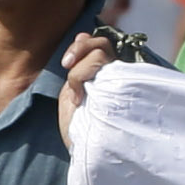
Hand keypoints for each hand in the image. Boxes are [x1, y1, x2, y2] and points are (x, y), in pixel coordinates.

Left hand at [56, 30, 120, 148]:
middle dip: (81, 48)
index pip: (100, 43)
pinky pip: (100, 62)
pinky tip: (79, 97)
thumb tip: (81, 33)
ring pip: (101, 50)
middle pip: (102, 42)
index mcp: (105, 76)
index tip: (65, 64)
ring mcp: (119, 81)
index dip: (83, 43)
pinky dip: (82, 73)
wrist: (85, 152)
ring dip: (80, 67)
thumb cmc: (79, 128)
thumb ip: (79, 67)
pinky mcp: (120, 88)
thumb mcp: (73, 91)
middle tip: (66, 67)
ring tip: (76, 92)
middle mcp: (115, 76)